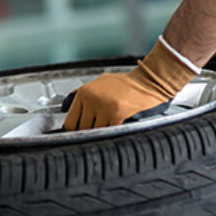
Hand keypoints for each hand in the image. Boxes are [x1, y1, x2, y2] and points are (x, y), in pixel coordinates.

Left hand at [63, 37, 198, 130]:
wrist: (148, 81)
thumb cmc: (126, 83)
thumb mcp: (100, 83)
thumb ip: (83, 95)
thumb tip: (66, 107)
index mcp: (85, 92)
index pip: (70, 121)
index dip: (74, 130)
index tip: (77, 134)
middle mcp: (92, 99)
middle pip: (82, 129)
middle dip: (88, 133)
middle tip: (95, 132)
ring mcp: (104, 107)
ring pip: (95, 132)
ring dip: (102, 133)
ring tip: (108, 127)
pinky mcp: (117, 114)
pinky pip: (110, 131)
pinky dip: (113, 132)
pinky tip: (117, 126)